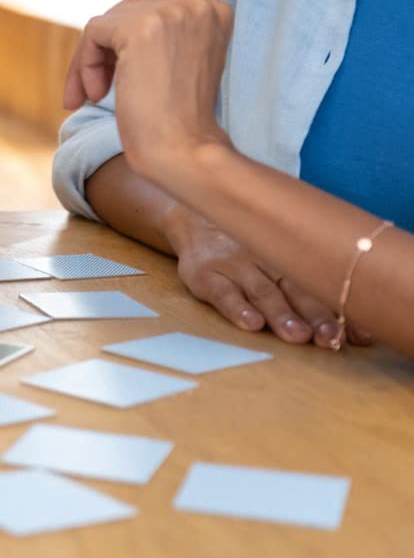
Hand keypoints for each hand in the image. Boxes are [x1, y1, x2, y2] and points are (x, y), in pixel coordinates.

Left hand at [63, 0, 233, 183]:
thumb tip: (107, 22)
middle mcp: (197, 3)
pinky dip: (84, 64)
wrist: (186, 150)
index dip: (124, 41)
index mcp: (213, 10)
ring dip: (90, 61)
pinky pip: (92, 33)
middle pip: (127, 9)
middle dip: (104, 48)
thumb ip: (158, 35)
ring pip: (106, 22)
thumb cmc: (178, 119)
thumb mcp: (178, 61)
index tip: (113, 76)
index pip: (151, 6)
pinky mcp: (140, 27)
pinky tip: (95, 95)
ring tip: (92, 96)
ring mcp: (171, 12)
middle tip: (93, 87)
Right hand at [163, 203, 369, 347]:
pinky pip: (222, 292)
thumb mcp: (280, 260)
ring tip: (296, 335)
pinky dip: (236, 308)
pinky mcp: (205, 274)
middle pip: (296, 290)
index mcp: (290, 260)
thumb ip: (313, 292)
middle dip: (315, 315)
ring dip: (281, 313)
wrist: (196, 220)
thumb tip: (360, 332)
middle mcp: (266, 262)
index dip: (340, 310)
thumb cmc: (248, 250)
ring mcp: (235, 266)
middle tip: (329, 337)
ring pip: (262, 291)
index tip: (359, 335)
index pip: (320, 286)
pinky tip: (250, 323)